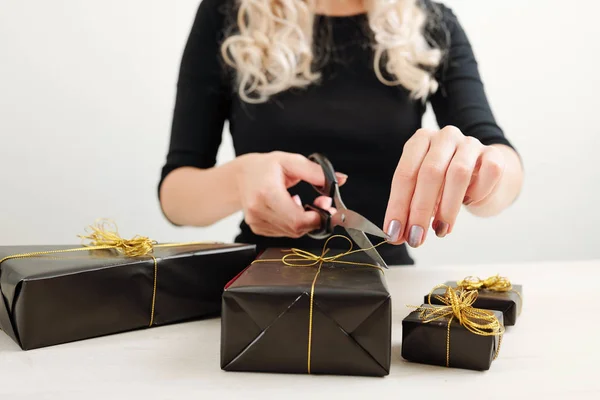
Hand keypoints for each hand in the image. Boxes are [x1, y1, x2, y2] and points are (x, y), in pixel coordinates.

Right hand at [236, 151, 345, 237]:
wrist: (241, 176)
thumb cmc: (265, 167)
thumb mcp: (291, 161)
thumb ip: (316, 172)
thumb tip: (341, 179)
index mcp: (266, 193)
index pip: (297, 219)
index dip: (316, 218)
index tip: (326, 207)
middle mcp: (258, 210)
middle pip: (296, 229)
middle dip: (315, 219)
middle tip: (322, 203)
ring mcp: (256, 222)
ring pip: (292, 233)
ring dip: (305, 221)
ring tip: (301, 202)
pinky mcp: (257, 228)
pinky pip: (284, 232)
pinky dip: (293, 223)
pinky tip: (290, 208)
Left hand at [384, 126, 505, 246]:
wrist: (483, 177)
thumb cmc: (446, 185)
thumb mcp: (423, 193)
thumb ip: (409, 210)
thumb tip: (396, 235)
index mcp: (420, 141)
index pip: (404, 174)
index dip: (398, 206)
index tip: (394, 232)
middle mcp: (444, 137)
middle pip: (430, 173)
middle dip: (420, 210)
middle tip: (416, 237)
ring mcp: (470, 143)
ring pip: (458, 173)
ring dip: (447, 208)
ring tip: (440, 230)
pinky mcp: (494, 154)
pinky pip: (488, 173)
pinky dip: (477, 193)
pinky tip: (469, 203)